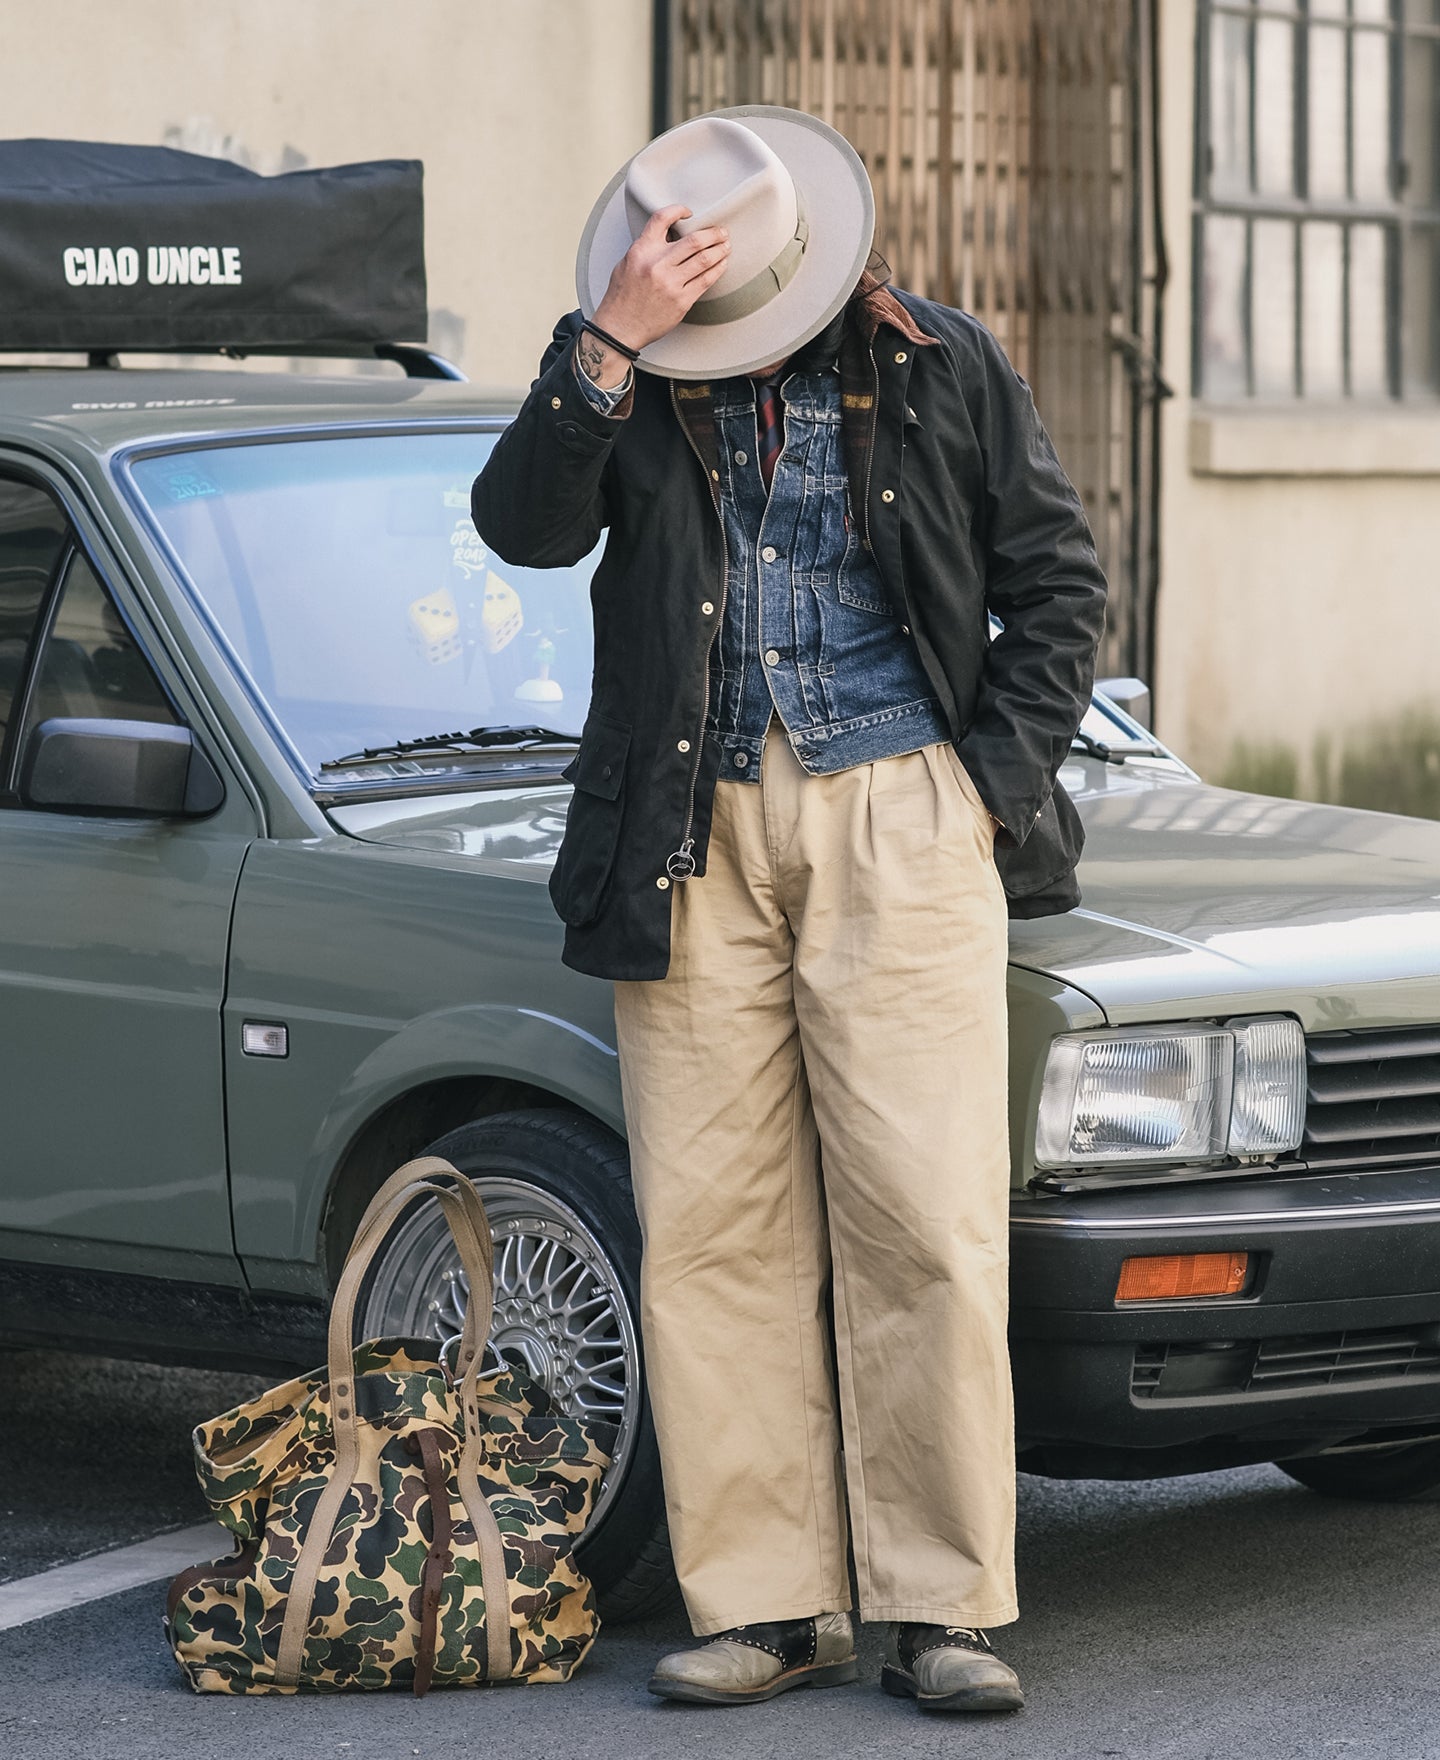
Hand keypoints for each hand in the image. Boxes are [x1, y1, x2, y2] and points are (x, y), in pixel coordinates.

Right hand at [592, 205, 730, 353]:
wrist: (620, 328)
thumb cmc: (622, 296)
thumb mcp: (627, 262)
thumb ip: (647, 247)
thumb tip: (668, 234)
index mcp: (642, 250)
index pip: (662, 218)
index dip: (679, 210)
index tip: (690, 212)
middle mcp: (657, 264)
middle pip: (694, 240)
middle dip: (713, 233)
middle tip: (721, 231)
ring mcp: (671, 284)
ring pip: (704, 259)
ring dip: (720, 249)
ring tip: (726, 245)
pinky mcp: (681, 301)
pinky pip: (706, 280)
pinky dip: (718, 269)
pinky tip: (722, 263)